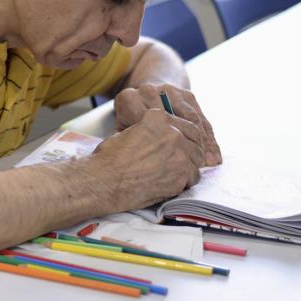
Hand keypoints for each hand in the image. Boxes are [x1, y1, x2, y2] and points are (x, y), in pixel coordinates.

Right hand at [90, 108, 208, 209]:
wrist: (104, 180)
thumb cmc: (109, 158)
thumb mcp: (127, 132)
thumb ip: (149, 131)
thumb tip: (156, 138)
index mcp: (158, 118)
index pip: (185, 123)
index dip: (185, 135)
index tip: (181, 143)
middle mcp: (172, 133)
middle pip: (195, 140)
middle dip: (190, 150)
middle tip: (180, 159)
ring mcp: (179, 154)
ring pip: (196, 159)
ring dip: (188, 166)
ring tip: (173, 173)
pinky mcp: (181, 175)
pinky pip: (193, 177)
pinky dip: (185, 181)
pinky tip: (171, 183)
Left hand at [113, 83, 220, 165]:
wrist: (145, 93)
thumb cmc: (130, 122)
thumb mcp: (122, 131)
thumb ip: (124, 145)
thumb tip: (127, 169)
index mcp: (128, 99)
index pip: (146, 127)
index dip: (159, 150)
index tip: (169, 169)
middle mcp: (148, 91)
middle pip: (170, 122)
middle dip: (183, 147)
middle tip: (194, 168)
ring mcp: (168, 90)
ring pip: (189, 120)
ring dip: (202, 144)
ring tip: (208, 164)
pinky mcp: (186, 93)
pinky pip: (200, 117)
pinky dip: (208, 137)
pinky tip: (213, 155)